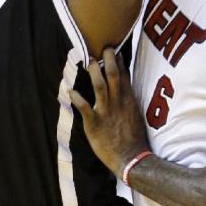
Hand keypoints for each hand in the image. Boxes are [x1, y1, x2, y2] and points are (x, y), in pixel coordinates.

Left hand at [69, 47, 147, 177]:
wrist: (131, 158)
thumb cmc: (134, 139)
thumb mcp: (135, 116)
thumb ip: (129, 102)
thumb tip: (126, 90)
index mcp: (128, 101)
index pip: (124, 76)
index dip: (120, 62)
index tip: (116, 50)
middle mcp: (118, 103)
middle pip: (113, 76)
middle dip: (109, 60)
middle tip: (105, 47)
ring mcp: (106, 112)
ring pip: (99, 87)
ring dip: (94, 73)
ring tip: (89, 61)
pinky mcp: (94, 123)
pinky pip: (85, 108)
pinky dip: (77, 99)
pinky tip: (70, 91)